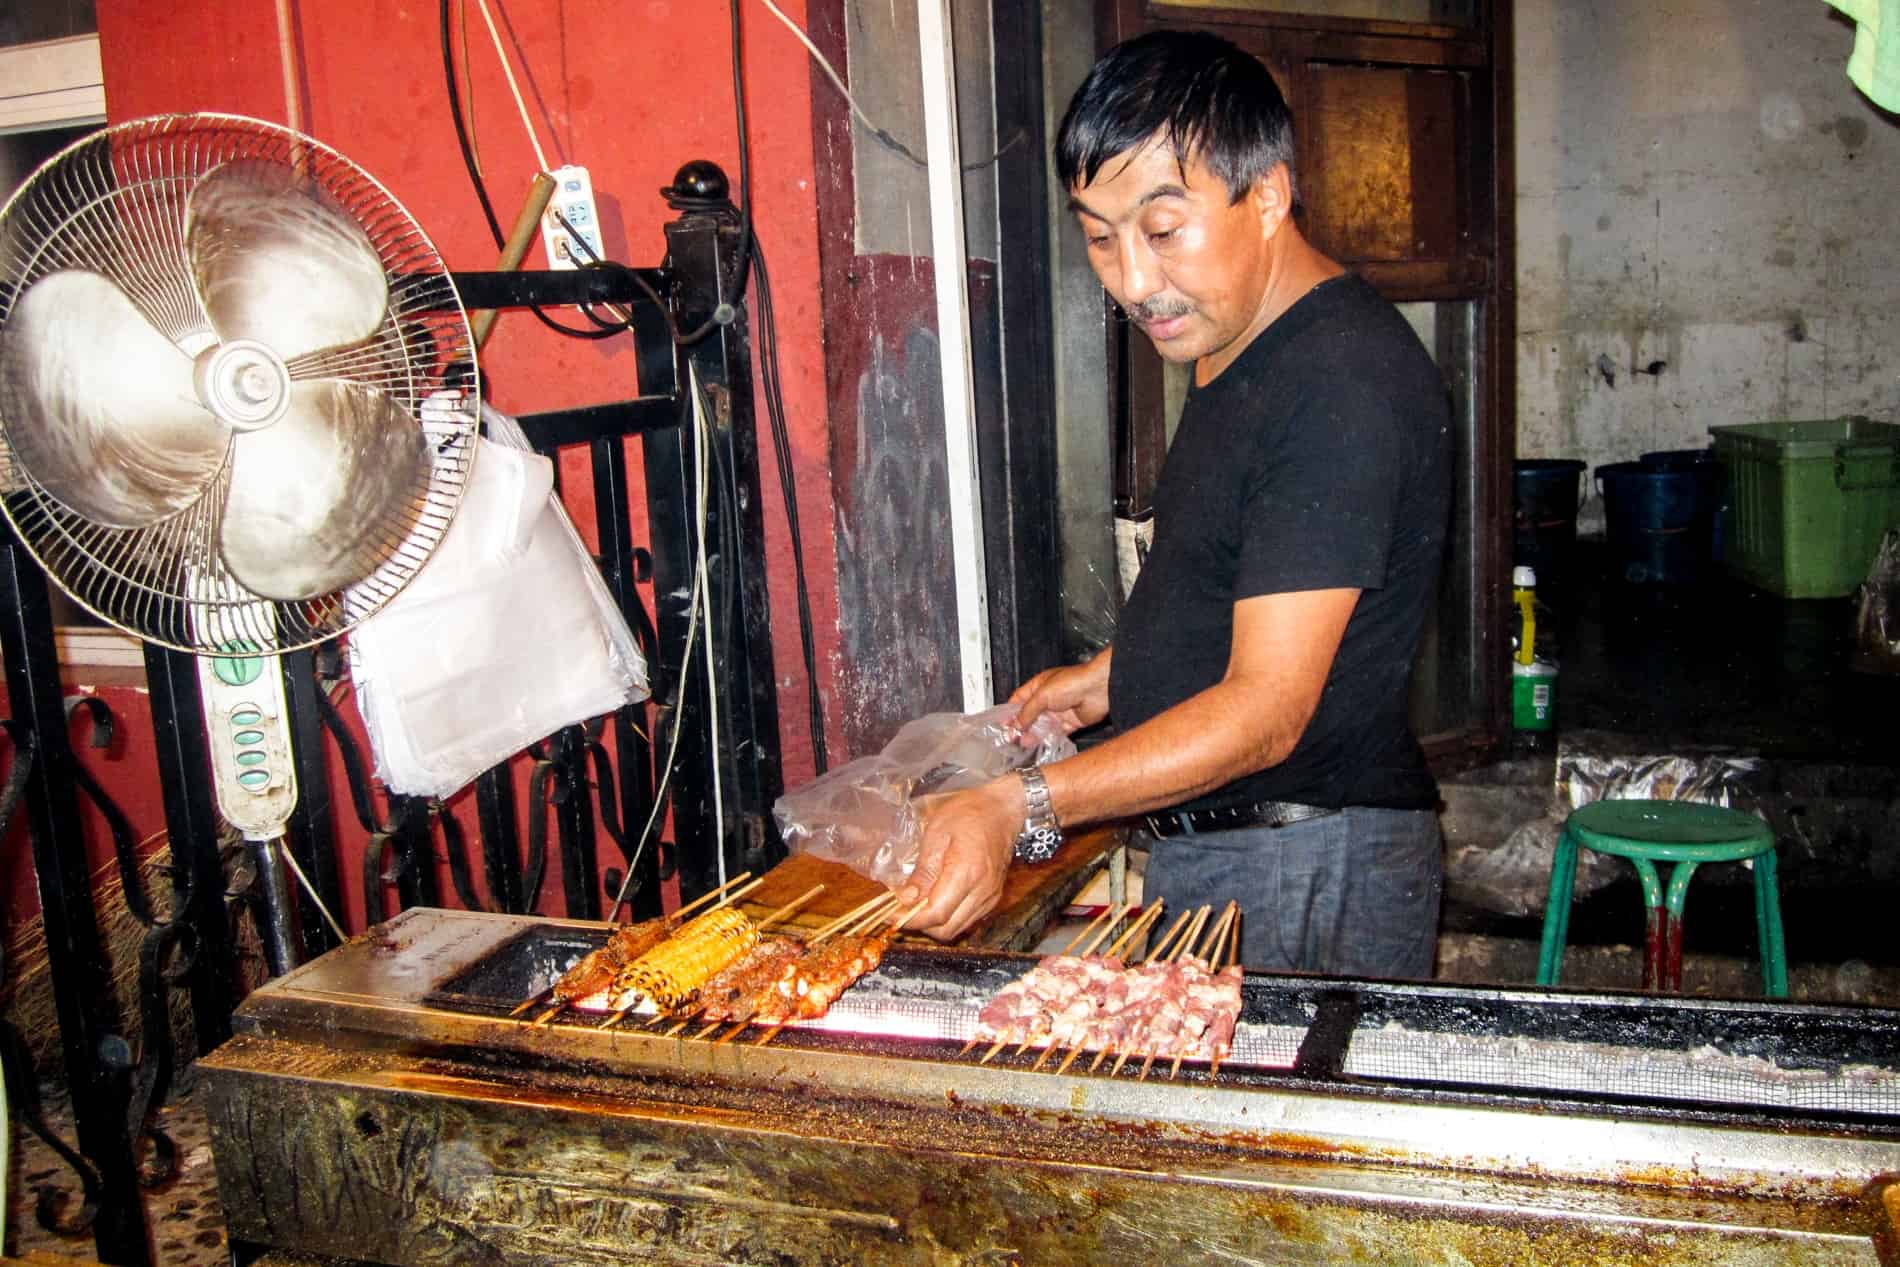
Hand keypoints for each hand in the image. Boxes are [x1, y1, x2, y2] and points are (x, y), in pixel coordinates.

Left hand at [896, 778, 1020, 940]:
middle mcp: (982, 892)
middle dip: (919, 925)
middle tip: (899, 909)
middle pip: (946, 929)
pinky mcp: (992, 898)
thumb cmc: (969, 813)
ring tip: (915, 905)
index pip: (936, 914)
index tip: (889, 914)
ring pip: (956, 929)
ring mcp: (990, 897)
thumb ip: (922, 871)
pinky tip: (935, 900)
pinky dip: (948, 918)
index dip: (909, 919)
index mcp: (967, 873)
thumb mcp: (936, 833)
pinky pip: (967, 920)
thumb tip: (904, 898)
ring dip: (933, 924)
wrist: (1003, 809)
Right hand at [1008, 652, 1110, 742]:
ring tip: (1024, 744)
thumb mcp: (1042, 696)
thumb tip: (1016, 724)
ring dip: (1033, 735)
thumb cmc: (1073, 681)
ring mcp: (1060, 710)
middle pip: (1030, 715)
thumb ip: (1027, 712)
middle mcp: (1049, 698)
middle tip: (1012, 737)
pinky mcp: (1071, 722)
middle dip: (1021, 726)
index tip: (1004, 724)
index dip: (1010, 712)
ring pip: (1043, 726)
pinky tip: (1041, 744)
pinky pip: (1057, 733)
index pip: (1019, 700)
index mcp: (1039, 686)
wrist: (1098, 688)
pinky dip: (1049, 739)